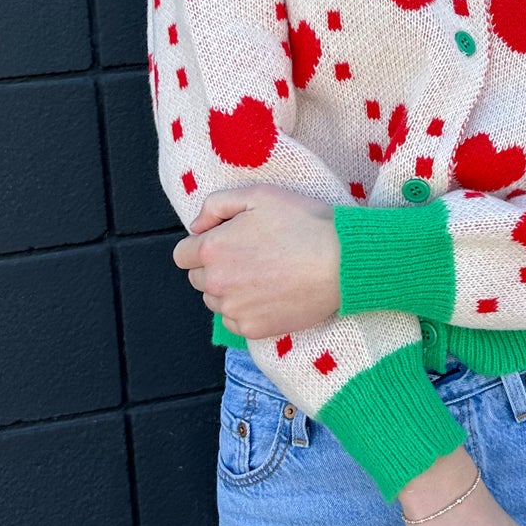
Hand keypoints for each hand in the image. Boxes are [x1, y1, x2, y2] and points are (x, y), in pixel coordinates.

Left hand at [173, 184, 339, 338]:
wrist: (342, 261)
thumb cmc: (304, 223)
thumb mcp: (258, 195)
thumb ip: (216, 205)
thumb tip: (196, 227)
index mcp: (212, 249)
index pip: (182, 254)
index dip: (202, 244)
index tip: (226, 241)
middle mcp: (216, 284)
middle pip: (198, 279)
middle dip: (215, 266)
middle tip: (250, 255)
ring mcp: (234, 310)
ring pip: (215, 301)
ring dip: (229, 289)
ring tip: (264, 274)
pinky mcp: (254, 330)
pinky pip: (235, 321)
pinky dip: (246, 309)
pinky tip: (271, 293)